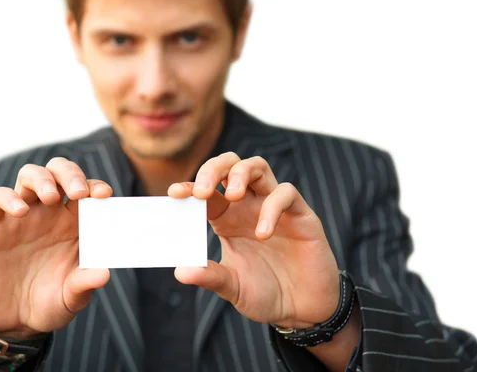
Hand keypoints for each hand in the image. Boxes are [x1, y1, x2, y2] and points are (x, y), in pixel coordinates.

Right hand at [0, 157, 111, 338]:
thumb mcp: (71, 299)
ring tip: (51, 197)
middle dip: (71, 174)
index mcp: (74, 223)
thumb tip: (104, 273)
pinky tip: (19, 212)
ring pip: (30, 175)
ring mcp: (21, 217)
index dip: (96, 186)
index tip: (105, 195)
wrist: (13, 323)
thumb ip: (84, 283)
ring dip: (42, 178)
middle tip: (79, 192)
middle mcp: (49, 213)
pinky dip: (6, 197)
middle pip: (59, 171)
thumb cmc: (49, 305)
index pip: (87, 191)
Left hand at [168, 152, 339, 328]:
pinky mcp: (301, 215)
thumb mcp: (232, 287)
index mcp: (227, 218)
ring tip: (232, 196)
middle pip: (230, 165)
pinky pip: (286, 194)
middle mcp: (249, 206)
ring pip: (257, 167)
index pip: (207, 191)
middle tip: (202, 191)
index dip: (189, 187)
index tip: (174, 193)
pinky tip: (262, 233)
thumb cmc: (266, 293)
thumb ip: (209, 276)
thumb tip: (180, 271)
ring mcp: (275, 207)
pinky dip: (272, 207)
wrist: (303, 310)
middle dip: (213, 169)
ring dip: (241, 173)